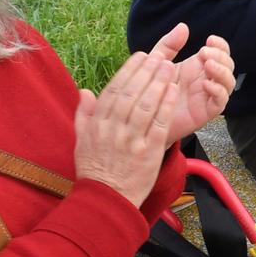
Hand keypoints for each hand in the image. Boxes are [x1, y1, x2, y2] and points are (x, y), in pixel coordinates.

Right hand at [73, 51, 180, 207]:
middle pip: (131, 94)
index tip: (140, 56)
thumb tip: (84, 91)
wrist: (106, 200)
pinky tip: (174, 91)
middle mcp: (113, 130)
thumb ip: (83, 115)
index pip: (113, 91)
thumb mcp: (81, 141)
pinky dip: (166, 106)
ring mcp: (131, 141)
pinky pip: (159, 124)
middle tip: (159, 56)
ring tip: (170, 67)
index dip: (128, 71)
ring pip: (146, 106)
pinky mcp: (148, 152)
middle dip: (146, 72)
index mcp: (97, 124)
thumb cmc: (94, 170)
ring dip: (158, 84)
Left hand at [142, 23, 234, 141]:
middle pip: (228, 65)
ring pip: (229, 83)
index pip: (220, 52)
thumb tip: (183, 26)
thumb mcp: (157, 62)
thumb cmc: (150, 90)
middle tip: (205, 53)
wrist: (143, 118)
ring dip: (222, 71)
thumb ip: (169, 45)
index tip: (210, 39)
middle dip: (221, 56)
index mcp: (198, 66)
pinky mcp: (206, 112)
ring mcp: (208, 96)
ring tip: (208, 65)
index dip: (220, 45)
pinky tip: (206, 84)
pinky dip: (218, 91)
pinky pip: (221, 102)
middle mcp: (207, 79)